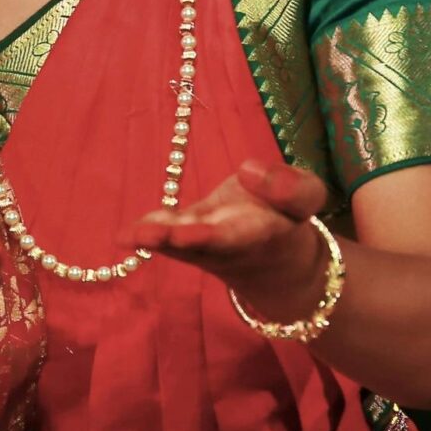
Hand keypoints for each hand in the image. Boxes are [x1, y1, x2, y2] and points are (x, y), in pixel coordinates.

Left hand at [120, 159, 331, 322]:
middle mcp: (231, 244)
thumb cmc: (287, 217)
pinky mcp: (188, 239)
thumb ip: (290, 186)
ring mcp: (205, 245)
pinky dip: (148, 236)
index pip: (249, 232)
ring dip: (159, 241)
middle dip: (184, 240)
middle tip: (152, 235)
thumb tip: (248, 170)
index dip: (223, 230)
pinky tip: (123, 235)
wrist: (276, 260)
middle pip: (208, 245)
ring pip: (183, 246)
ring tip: (131, 235)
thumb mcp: (307, 198)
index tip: (191, 230)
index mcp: (266, 232)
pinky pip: (170, 239)